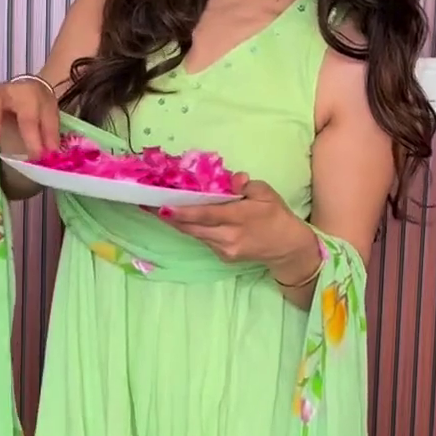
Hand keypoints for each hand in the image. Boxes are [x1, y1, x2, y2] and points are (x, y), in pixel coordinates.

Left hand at [161, 177, 320, 277]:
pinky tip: (182, 218)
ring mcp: (225, 249)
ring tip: (158, 209)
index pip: (206, 215)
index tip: (162, 207)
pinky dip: (192, 228)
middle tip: (148, 204)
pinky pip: (203, 239)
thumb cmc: (276, 215)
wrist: (287, 247)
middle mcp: (229, 237)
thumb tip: (233, 179)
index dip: (183, 212)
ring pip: (195, 234)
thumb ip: (247, 185)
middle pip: (193, 227)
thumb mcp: (266, 193)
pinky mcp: (223, 257)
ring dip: (178, 222)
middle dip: (170, 217)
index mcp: (240, 218)